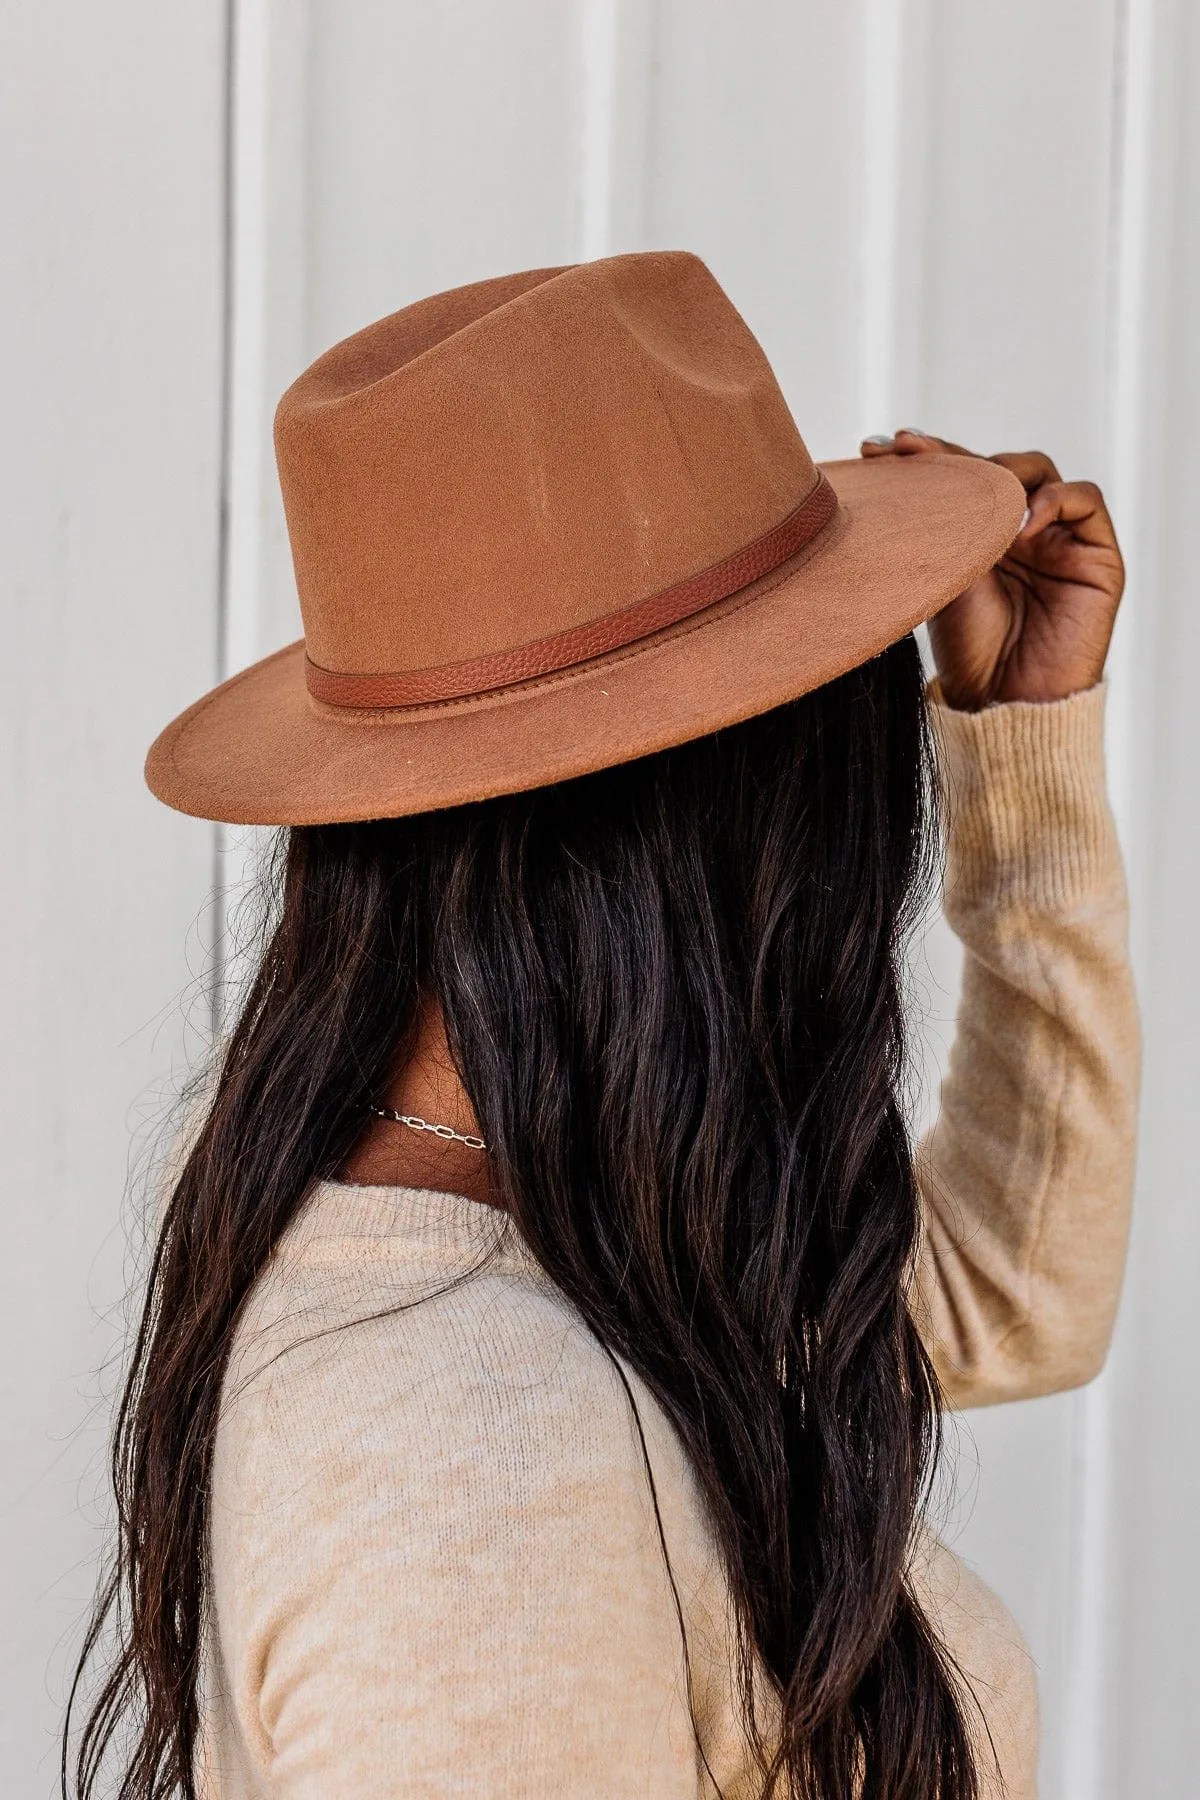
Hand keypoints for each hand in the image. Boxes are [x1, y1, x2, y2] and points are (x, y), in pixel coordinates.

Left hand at [860, 429, 1124, 709]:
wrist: (1007, 705)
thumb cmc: (971, 654)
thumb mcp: (939, 580)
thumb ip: (935, 532)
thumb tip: (890, 473)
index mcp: (981, 539)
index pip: (959, 482)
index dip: (925, 459)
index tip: (876, 449)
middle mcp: (1021, 534)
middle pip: (995, 468)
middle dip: (951, 455)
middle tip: (906, 450)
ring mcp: (1060, 541)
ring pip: (1039, 472)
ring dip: (1002, 470)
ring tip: (970, 491)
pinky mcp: (1098, 557)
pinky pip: (1085, 500)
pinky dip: (1053, 499)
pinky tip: (1019, 524)